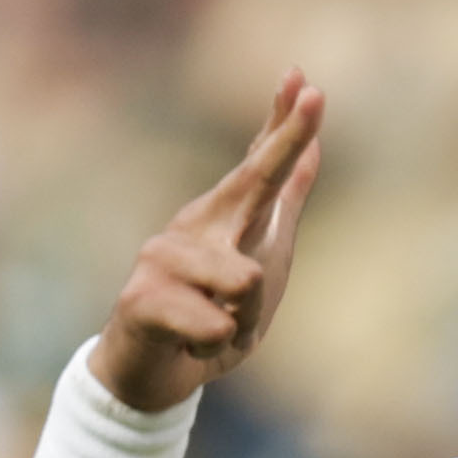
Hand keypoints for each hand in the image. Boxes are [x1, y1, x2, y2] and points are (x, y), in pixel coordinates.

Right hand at [94, 71, 323, 413]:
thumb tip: (313, 146)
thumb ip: (284, 203)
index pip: (260, 163)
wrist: (150, 378)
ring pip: (246, 282)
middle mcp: (192, 226)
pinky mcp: (142, 298)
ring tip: (215, 330)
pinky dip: (216, 345)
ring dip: (243, 324)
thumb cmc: (208, 317)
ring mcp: (162, 257)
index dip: (284, 123)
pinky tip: (189, 344)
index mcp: (224, 218)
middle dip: (285, 142)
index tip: (304, 80)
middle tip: (316, 92)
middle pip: (252, 181)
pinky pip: (216, 324)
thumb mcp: (260, 262)